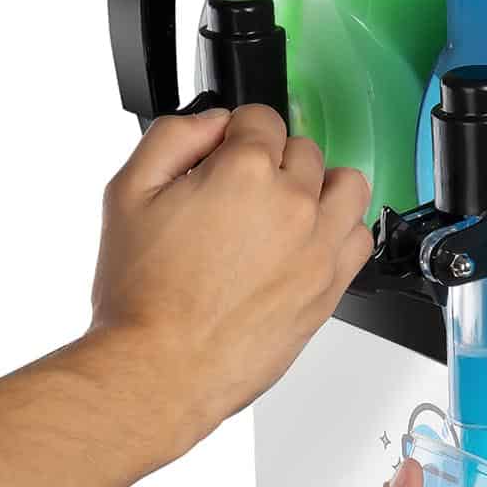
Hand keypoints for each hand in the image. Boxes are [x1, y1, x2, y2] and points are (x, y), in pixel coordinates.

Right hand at [91, 105, 373, 454]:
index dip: (235, 135)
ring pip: (346, 186)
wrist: (163, 368)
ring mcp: (319, 246)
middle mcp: (292, 203)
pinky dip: (341, 231)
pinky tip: (309, 243)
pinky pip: (360, 237)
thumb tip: (211, 122)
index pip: (261, 118)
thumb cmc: (144, 297)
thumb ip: (173, 137)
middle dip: (272, 163)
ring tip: (286, 211)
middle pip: (302, 150)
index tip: (224, 158)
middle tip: (240, 196)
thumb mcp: (127, 193)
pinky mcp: (331, 287)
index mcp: (244, 170)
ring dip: (319, 187)